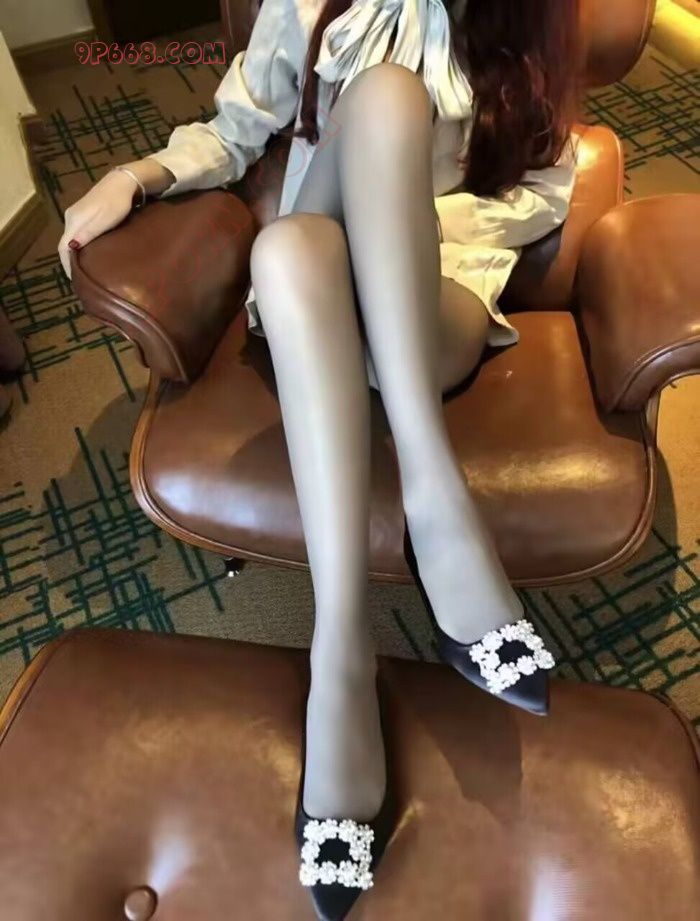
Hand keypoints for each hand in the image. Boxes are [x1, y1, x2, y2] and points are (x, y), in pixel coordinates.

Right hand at [58, 159, 174, 278]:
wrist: (124, 182)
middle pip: (66, 244)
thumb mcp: (104, 220)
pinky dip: (81, 245)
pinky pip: (78, 233)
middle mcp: (70, 217)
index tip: (75, 281)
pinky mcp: (85, 213)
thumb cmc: (117, 203)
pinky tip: (89, 253)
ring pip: (72, 238)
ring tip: (85, 269)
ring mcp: (77, 214)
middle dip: (71, 262)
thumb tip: (70, 249)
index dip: (67, 265)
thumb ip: (88, 233)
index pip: (63, 247)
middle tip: (81, 278)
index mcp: (74, 220)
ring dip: (76, 254)